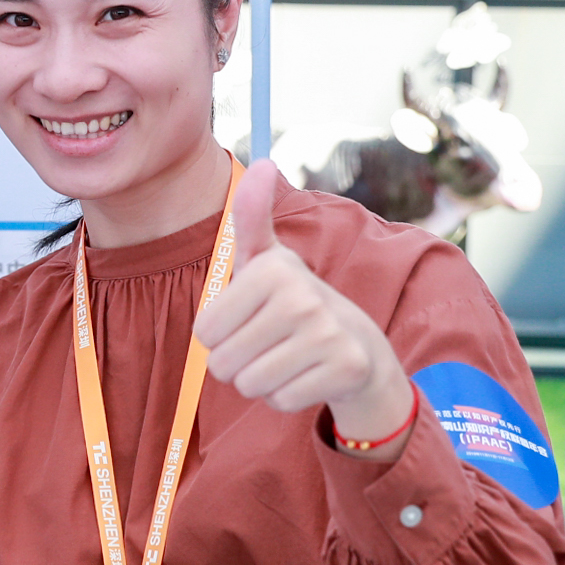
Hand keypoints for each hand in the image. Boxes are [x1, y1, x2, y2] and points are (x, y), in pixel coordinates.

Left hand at [193, 161, 415, 454]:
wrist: (360, 346)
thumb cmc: (294, 302)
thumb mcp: (266, 260)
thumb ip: (250, 217)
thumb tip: (261, 163)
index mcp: (271, 269)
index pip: (204, 331)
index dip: (221, 335)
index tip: (250, 319)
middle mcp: (302, 297)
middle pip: (223, 364)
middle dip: (239, 362)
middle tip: (270, 343)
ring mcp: (328, 333)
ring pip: (250, 385)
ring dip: (262, 381)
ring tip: (289, 357)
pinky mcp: (345, 368)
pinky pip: (281, 401)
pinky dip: (288, 396)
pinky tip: (308, 374)